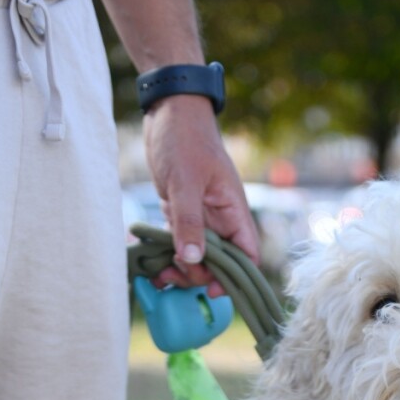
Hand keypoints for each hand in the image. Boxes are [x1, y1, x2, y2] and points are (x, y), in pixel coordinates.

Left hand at [142, 94, 258, 292]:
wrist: (168, 110)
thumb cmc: (184, 138)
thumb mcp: (185, 181)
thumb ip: (190, 222)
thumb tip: (193, 260)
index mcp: (233, 211)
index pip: (247, 255)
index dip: (235, 277)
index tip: (212, 289)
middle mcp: (220, 219)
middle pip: (219, 263)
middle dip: (199, 275)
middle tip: (173, 273)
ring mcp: (201, 217)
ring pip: (198, 257)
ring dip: (181, 269)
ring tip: (159, 273)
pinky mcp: (182, 214)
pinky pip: (179, 243)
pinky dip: (168, 256)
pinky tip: (152, 263)